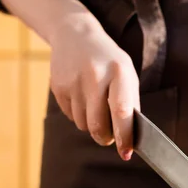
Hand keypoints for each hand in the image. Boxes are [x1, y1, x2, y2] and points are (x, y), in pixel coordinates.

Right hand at [49, 13, 139, 159]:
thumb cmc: (108, 60)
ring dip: (91, 125)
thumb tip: (129, 137)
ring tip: (94, 105)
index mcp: (119, 72)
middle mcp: (95, 76)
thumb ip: (129, 102)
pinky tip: (81, 96)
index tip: (126, 153)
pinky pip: (70, 116)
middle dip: (104, 138)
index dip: (124, 136)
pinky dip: (79, 114)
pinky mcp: (58, 87)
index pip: (122, 111)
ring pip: (83, 124)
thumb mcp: (126, 73)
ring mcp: (74, 81)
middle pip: (98, 125)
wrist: (75, 35)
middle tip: (109, 138)